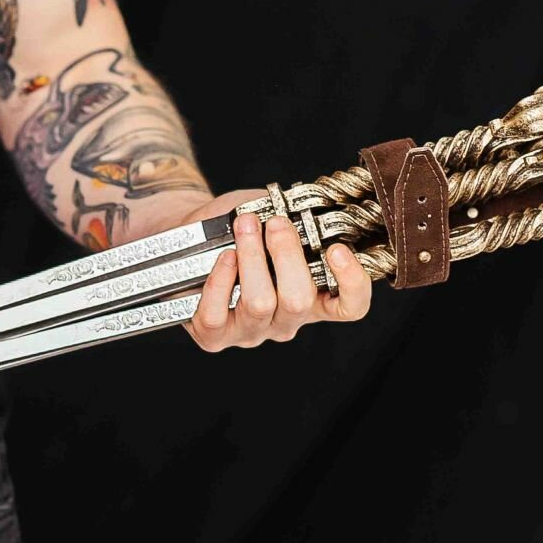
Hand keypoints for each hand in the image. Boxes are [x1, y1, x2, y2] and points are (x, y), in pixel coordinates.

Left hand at [170, 189, 372, 350]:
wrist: (189, 240)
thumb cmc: (235, 229)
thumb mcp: (268, 216)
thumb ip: (288, 215)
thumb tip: (296, 206)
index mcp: (312, 298)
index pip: (350, 307)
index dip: (353, 283)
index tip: (338, 249)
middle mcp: (284, 320)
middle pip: (299, 301)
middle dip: (288, 255)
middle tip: (277, 223)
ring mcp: (250, 331)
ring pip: (259, 303)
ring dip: (252, 257)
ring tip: (246, 226)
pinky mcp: (213, 336)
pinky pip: (217, 315)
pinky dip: (220, 280)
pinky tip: (223, 256)